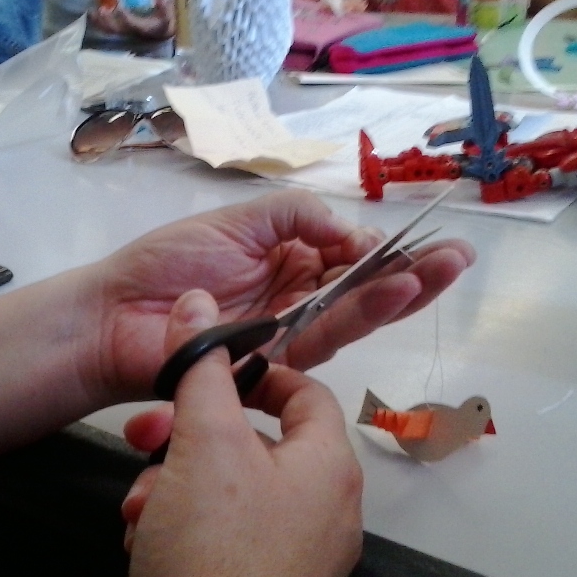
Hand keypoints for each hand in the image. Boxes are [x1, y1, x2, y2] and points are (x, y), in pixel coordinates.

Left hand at [88, 0, 174, 40]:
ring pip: (110, 30)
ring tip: (91, 12)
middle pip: (117, 29)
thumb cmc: (163, 22)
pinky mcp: (120, 29)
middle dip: (108, 21)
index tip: (120, 7)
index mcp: (143, 28)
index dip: (125, 18)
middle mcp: (131, 32)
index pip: (132, 24)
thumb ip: (162, 1)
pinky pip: (107, 28)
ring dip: (100, 22)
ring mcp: (124, 31)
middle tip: (102, 10)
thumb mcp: (167, 13)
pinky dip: (98, 22)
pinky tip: (91, 13)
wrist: (161, 33)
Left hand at [88, 189, 474, 407]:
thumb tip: (352, 231)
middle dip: (413, 271)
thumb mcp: (238, 220)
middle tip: (460, 255)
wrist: (117, 317)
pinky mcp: (279, 359)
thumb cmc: (169, 263)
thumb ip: (295, 217)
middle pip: (362, 285)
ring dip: (401, 292)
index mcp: (285, 258)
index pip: (345, 253)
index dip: (382, 247)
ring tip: (444, 269)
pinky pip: (327, 333)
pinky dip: (362, 312)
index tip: (419, 236)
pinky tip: (397, 291)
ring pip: (355, 312)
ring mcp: (288, 329)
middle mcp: (295, 295)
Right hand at [125, 289, 362, 576]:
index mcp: (328, 467)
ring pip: (231, 492)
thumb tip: (202, 303)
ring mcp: (299, 559)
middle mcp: (327, 513)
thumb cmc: (212, 551)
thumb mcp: (203, 442)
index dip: (254, 372)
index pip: (305, 391)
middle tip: (145, 441)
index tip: (206, 374)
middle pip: (255, 444)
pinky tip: (145, 539)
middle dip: (188, 438)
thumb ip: (202, 368)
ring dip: (175, 485)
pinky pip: (226, 537)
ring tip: (139, 506)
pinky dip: (185, 528)